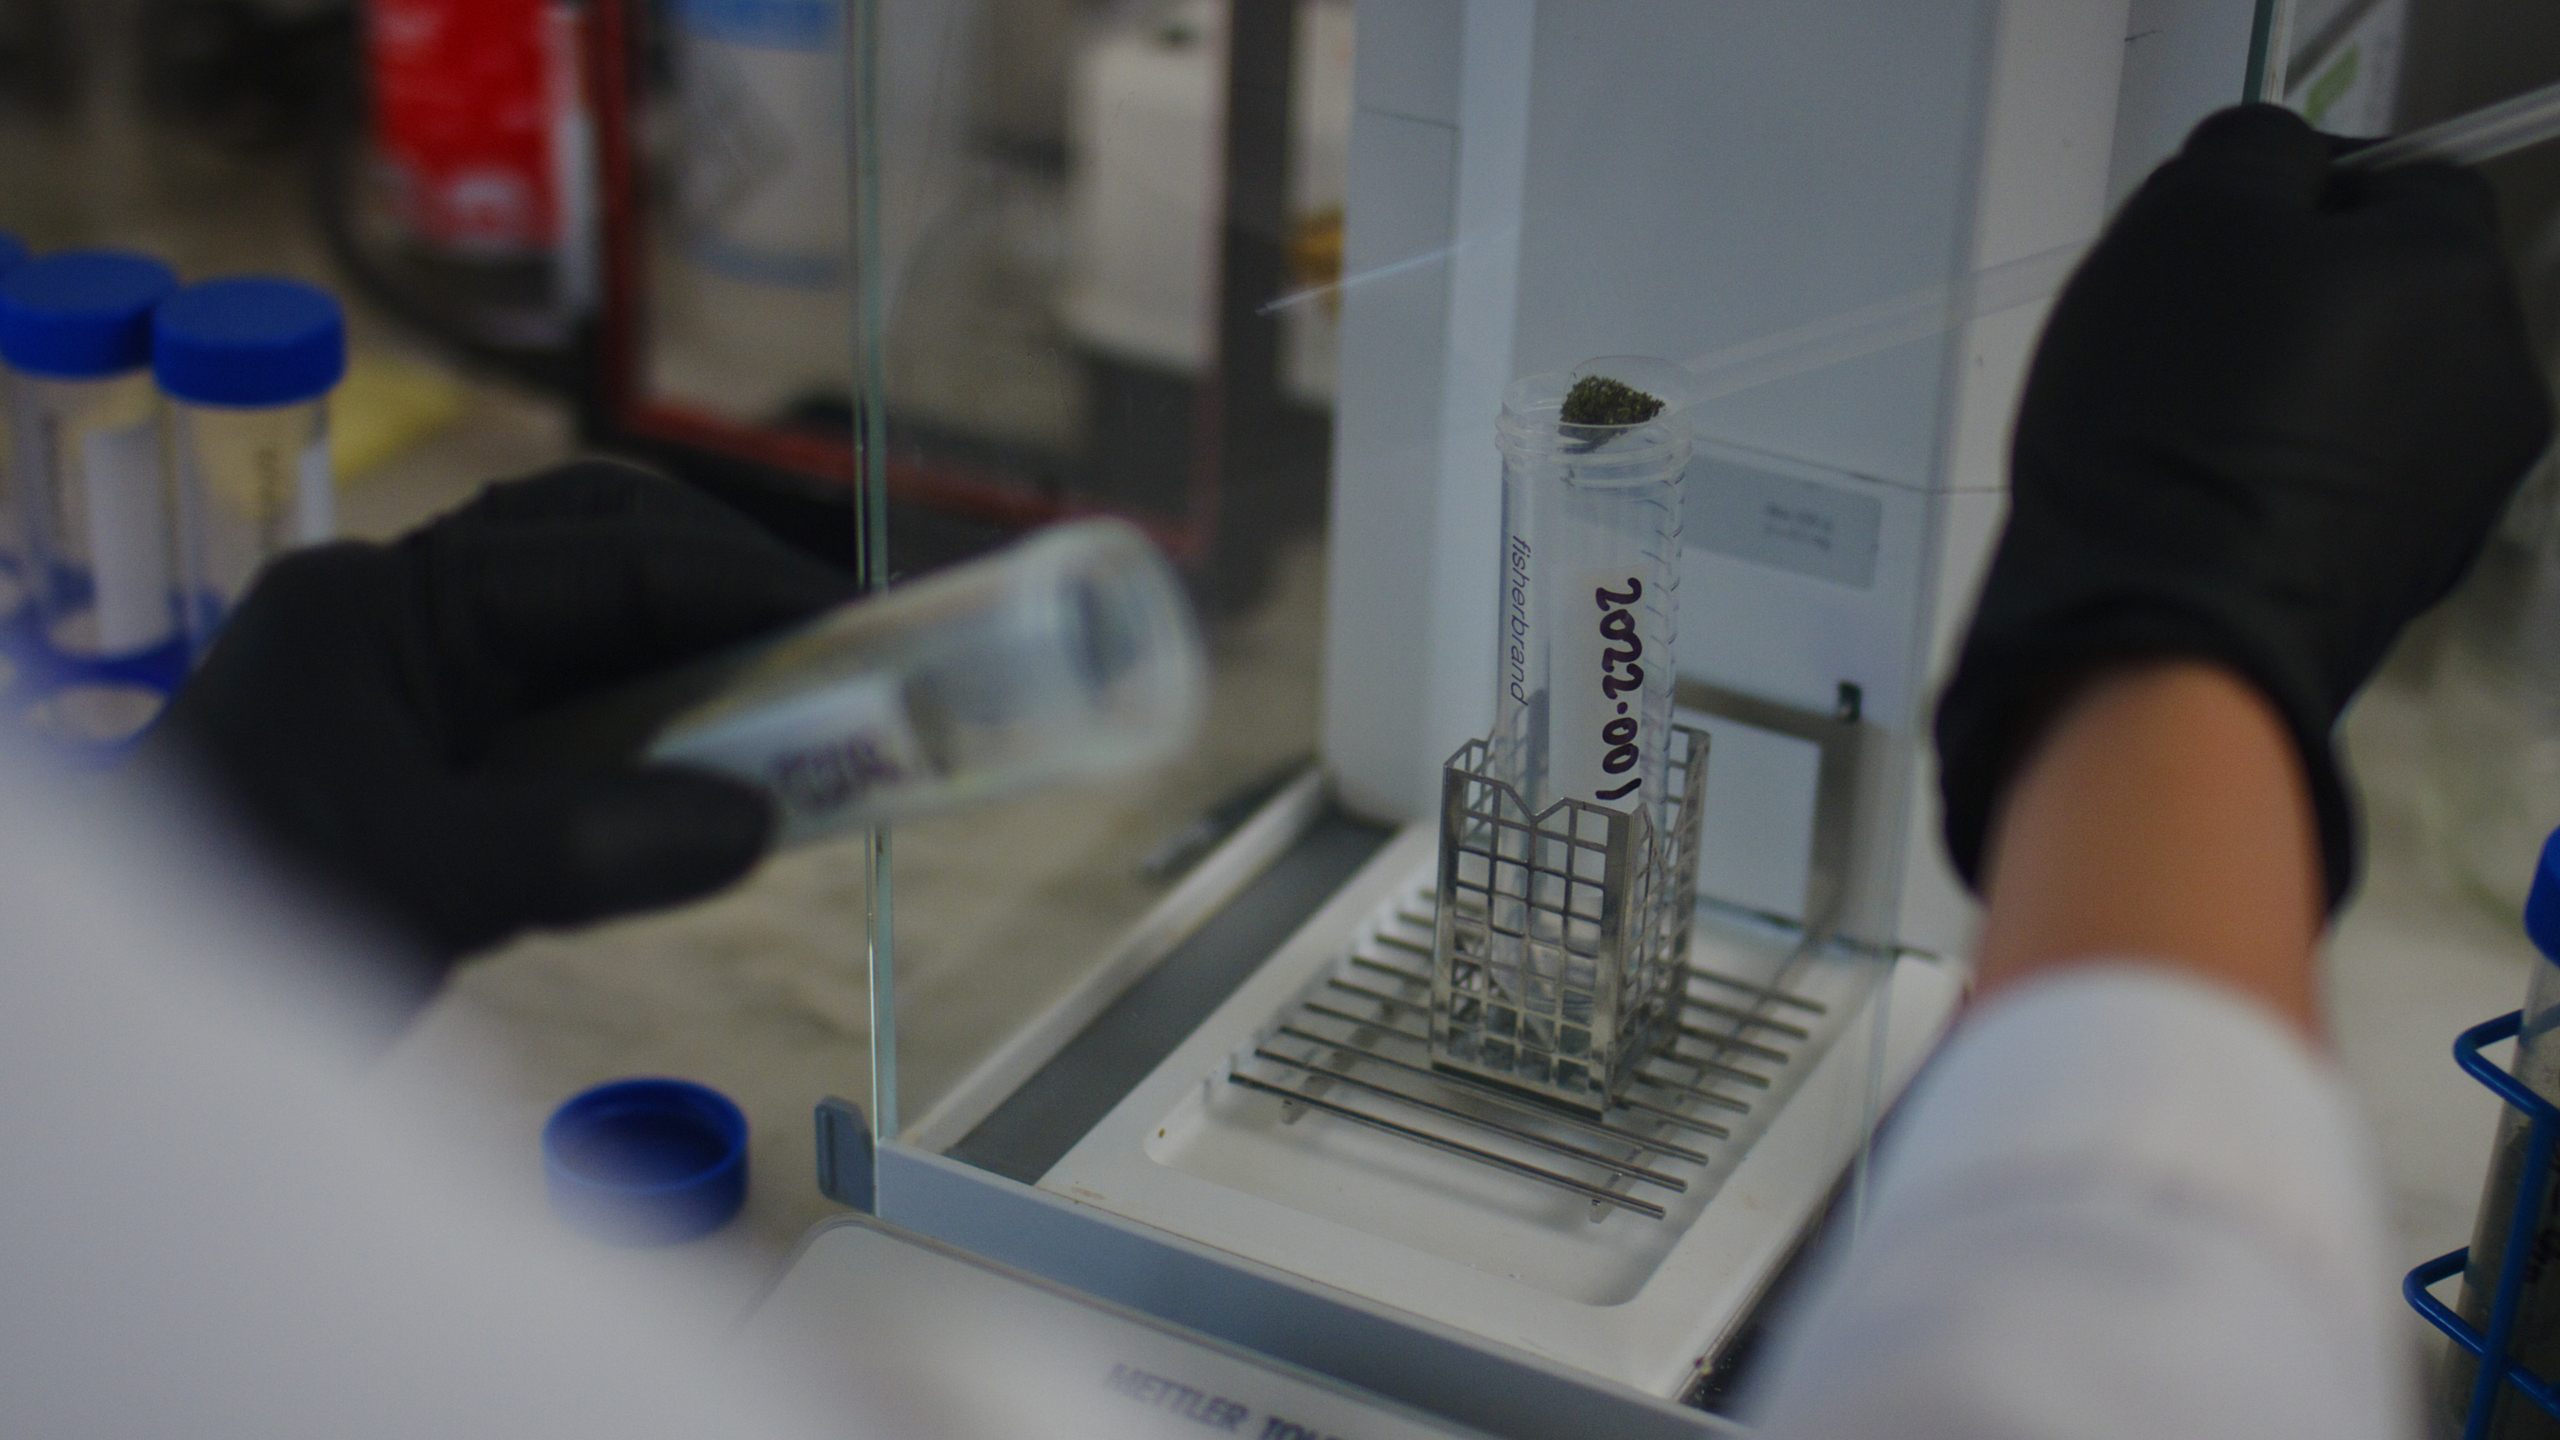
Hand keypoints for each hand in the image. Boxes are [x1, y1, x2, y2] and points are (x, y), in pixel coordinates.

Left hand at [145, 460, 856, 967]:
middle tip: (834, 651)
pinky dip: (643, 730)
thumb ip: (590, 844)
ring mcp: (401, 681)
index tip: (859, 619)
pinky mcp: (416, 753)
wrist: (86, 1037)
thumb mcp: (417, 883)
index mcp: (382, 602)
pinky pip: (557, 708)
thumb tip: (760, 821)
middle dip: (717, 591)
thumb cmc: (230, 922)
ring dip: (685, 659)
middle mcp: (394, 616)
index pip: (600, 555)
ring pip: (578, 626)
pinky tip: (700, 777)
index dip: (740, 581)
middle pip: (592, 550)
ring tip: (789, 709)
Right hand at [1936, 105, 2552, 909]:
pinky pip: (2333, 492)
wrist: (2162, 638)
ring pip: (2355, 399)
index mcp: (2452, 271)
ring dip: (2276, 399)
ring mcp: (2452, 494)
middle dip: (2283, 305)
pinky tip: (2193, 502)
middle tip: (2174, 336)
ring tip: (2172, 433)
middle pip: (2380, 295)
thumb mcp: (2187, 218)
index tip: (2205, 241)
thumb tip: (2271, 166)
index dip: (2286, 198)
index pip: (2392, 178)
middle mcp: (2487, 381)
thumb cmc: (2172, 435)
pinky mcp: (2398, 579)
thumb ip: (2250, 154)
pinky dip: (2271, 484)